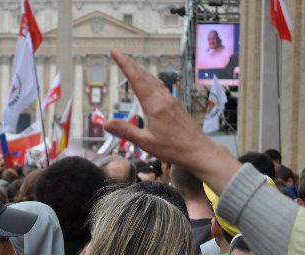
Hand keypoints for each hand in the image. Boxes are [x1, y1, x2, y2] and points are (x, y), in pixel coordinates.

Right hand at [103, 49, 240, 194]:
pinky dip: (149, 80)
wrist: (198, 151)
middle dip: (130, 64)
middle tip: (118, 54)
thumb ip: (125, 131)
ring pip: (153, 80)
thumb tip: (106, 123)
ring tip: (130, 65)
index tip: (115, 53)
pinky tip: (148, 83)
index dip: (125, 64)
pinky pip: (159, 87)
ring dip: (140, 71)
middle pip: (145, 75)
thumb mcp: (145, 143)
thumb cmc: (173, 149)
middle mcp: (163, 99)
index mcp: (154, 105)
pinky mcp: (175, 105)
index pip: (136, 79)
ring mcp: (171, 101)